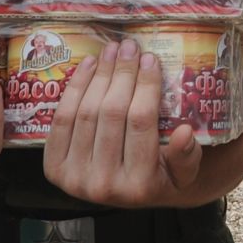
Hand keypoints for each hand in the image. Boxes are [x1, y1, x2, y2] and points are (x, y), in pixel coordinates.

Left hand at [42, 38, 200, 208]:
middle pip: (111, 113)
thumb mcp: (184, 173)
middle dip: (122, 73)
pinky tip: (89, 66)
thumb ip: (188, 156)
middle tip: (129, 46)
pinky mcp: (55, 169)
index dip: (145, 85)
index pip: (141, 122)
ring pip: (86, 112)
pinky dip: (75, 88)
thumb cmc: (162, 176)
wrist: (129, 195)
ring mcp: (74, 178)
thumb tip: (185, 132)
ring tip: (111, 51)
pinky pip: (62, 119)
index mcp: (141, 187)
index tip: (151, 58)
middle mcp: (104, 186)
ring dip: (99, 75)